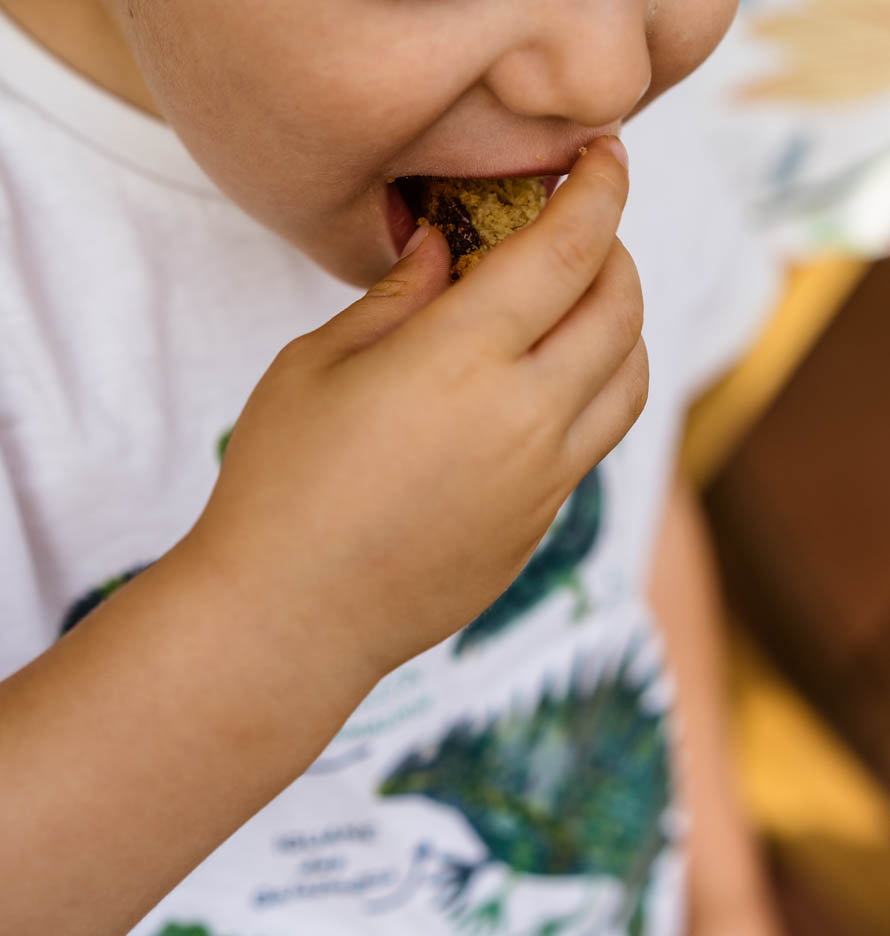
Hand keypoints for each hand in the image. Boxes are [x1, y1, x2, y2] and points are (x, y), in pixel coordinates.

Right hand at [187, 136, 646, 677]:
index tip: (604, 159)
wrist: (291, 616)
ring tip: (581, 314)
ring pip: (630, 384)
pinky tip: (541, 394)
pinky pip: (593, 443)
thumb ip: (398, 297)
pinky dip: (592, 396)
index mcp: (464, 359)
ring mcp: (543, 482)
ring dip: (622, 331)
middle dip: (616, 255)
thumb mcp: (317, 364)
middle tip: (584, 235)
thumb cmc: (282, 484)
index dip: (599, 191)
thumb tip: (446, 249)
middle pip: (621, 313)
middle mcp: (527, 418)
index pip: (567, 251)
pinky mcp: (538, 527)